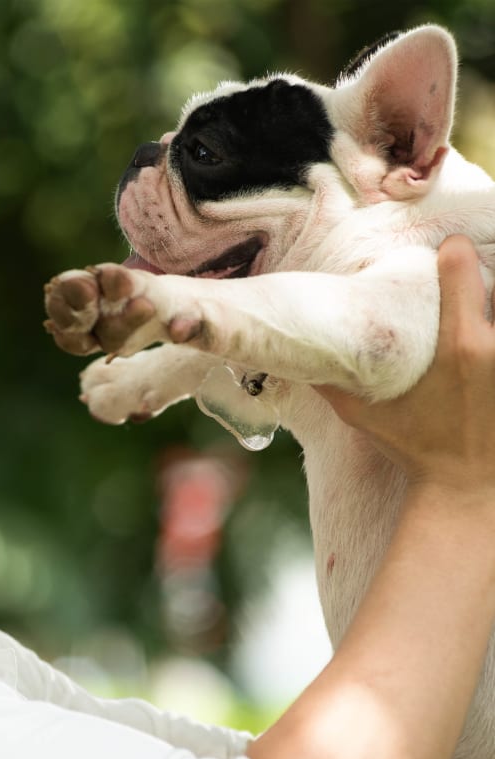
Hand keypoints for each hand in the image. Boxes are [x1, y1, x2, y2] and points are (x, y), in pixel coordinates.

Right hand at [317, 235, 494, 489]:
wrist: (470, 491)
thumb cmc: (418, 452)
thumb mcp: (368, 419)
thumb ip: (334, 387)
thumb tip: (301, 363)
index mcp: (458, 346)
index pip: (463, 269)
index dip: (455, 252)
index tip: (449, 250)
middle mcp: (494, 346)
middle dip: (484, 276)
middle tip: (466, 276)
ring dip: (492, 304)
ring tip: (479, 305)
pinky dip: (493, 334)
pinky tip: (484, 335)